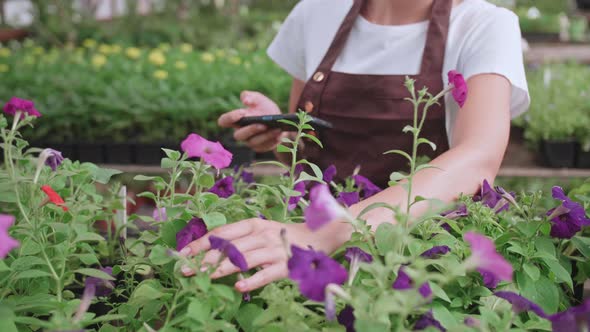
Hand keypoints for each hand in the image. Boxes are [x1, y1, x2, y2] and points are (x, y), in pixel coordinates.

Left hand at [182, 218, 351, 292]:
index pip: (223, 233)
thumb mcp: (263, 232)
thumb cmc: (285, 237)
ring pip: (245, 258)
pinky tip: (239, 287)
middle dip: (206, 258)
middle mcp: (263, 234)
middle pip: (230, 246)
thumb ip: (241, 240)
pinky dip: (252, 280)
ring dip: (224, 268)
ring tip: (207, 277)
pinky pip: (267, 273)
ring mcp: (274, 249)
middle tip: (187, 270)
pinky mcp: (286, 264)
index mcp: (254, 224)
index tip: (183, 253)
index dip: (202, 243)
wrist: (320, 237)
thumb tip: (210, 251)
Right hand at [218, 91, 282, 152]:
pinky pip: (264, 146)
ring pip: (253, 142)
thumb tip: (245, 100)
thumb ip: (250, 96)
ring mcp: (250, 142)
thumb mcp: (259, 99)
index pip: (224, 121)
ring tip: (276, 129)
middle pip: (238, 135)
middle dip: (251, 129)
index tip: (241, 112)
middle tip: (262, 124)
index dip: (229, 118)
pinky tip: (279, 134)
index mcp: (236, 120)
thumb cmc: (265, 109)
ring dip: (265, 136)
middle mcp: (241, 132)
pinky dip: (272, 140)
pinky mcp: (260, 147)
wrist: (280, 121)